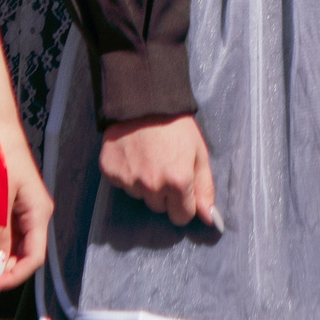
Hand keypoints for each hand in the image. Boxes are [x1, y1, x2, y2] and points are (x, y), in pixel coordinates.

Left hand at [0, 118, 52, 290]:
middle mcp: (35, 215)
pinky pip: (4, 233)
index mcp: (39, 213)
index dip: (14, 276)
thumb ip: (0, 232)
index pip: (34, 257)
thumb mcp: (0, 197)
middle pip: (23, 254)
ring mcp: (23, 210)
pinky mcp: (11, 205)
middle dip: (2, 270)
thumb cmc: (2, 155)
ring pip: (12, 246)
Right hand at [100, 114, 217, 228]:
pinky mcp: (110, 173)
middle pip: (160, 207)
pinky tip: (133, 155)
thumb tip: (209, 218)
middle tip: (165, 165)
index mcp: (178, 182)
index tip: (182, 186)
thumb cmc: (177, 126)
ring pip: (140, 196)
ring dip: (145, 183)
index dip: (184, 203)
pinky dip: (127, 174)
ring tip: (148, 157)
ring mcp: (129, 180)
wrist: (144, 101)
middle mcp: (152, 186)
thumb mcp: (199, 153)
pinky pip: (122, 185)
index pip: (181, 216)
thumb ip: (204, 188)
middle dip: (165, 193)